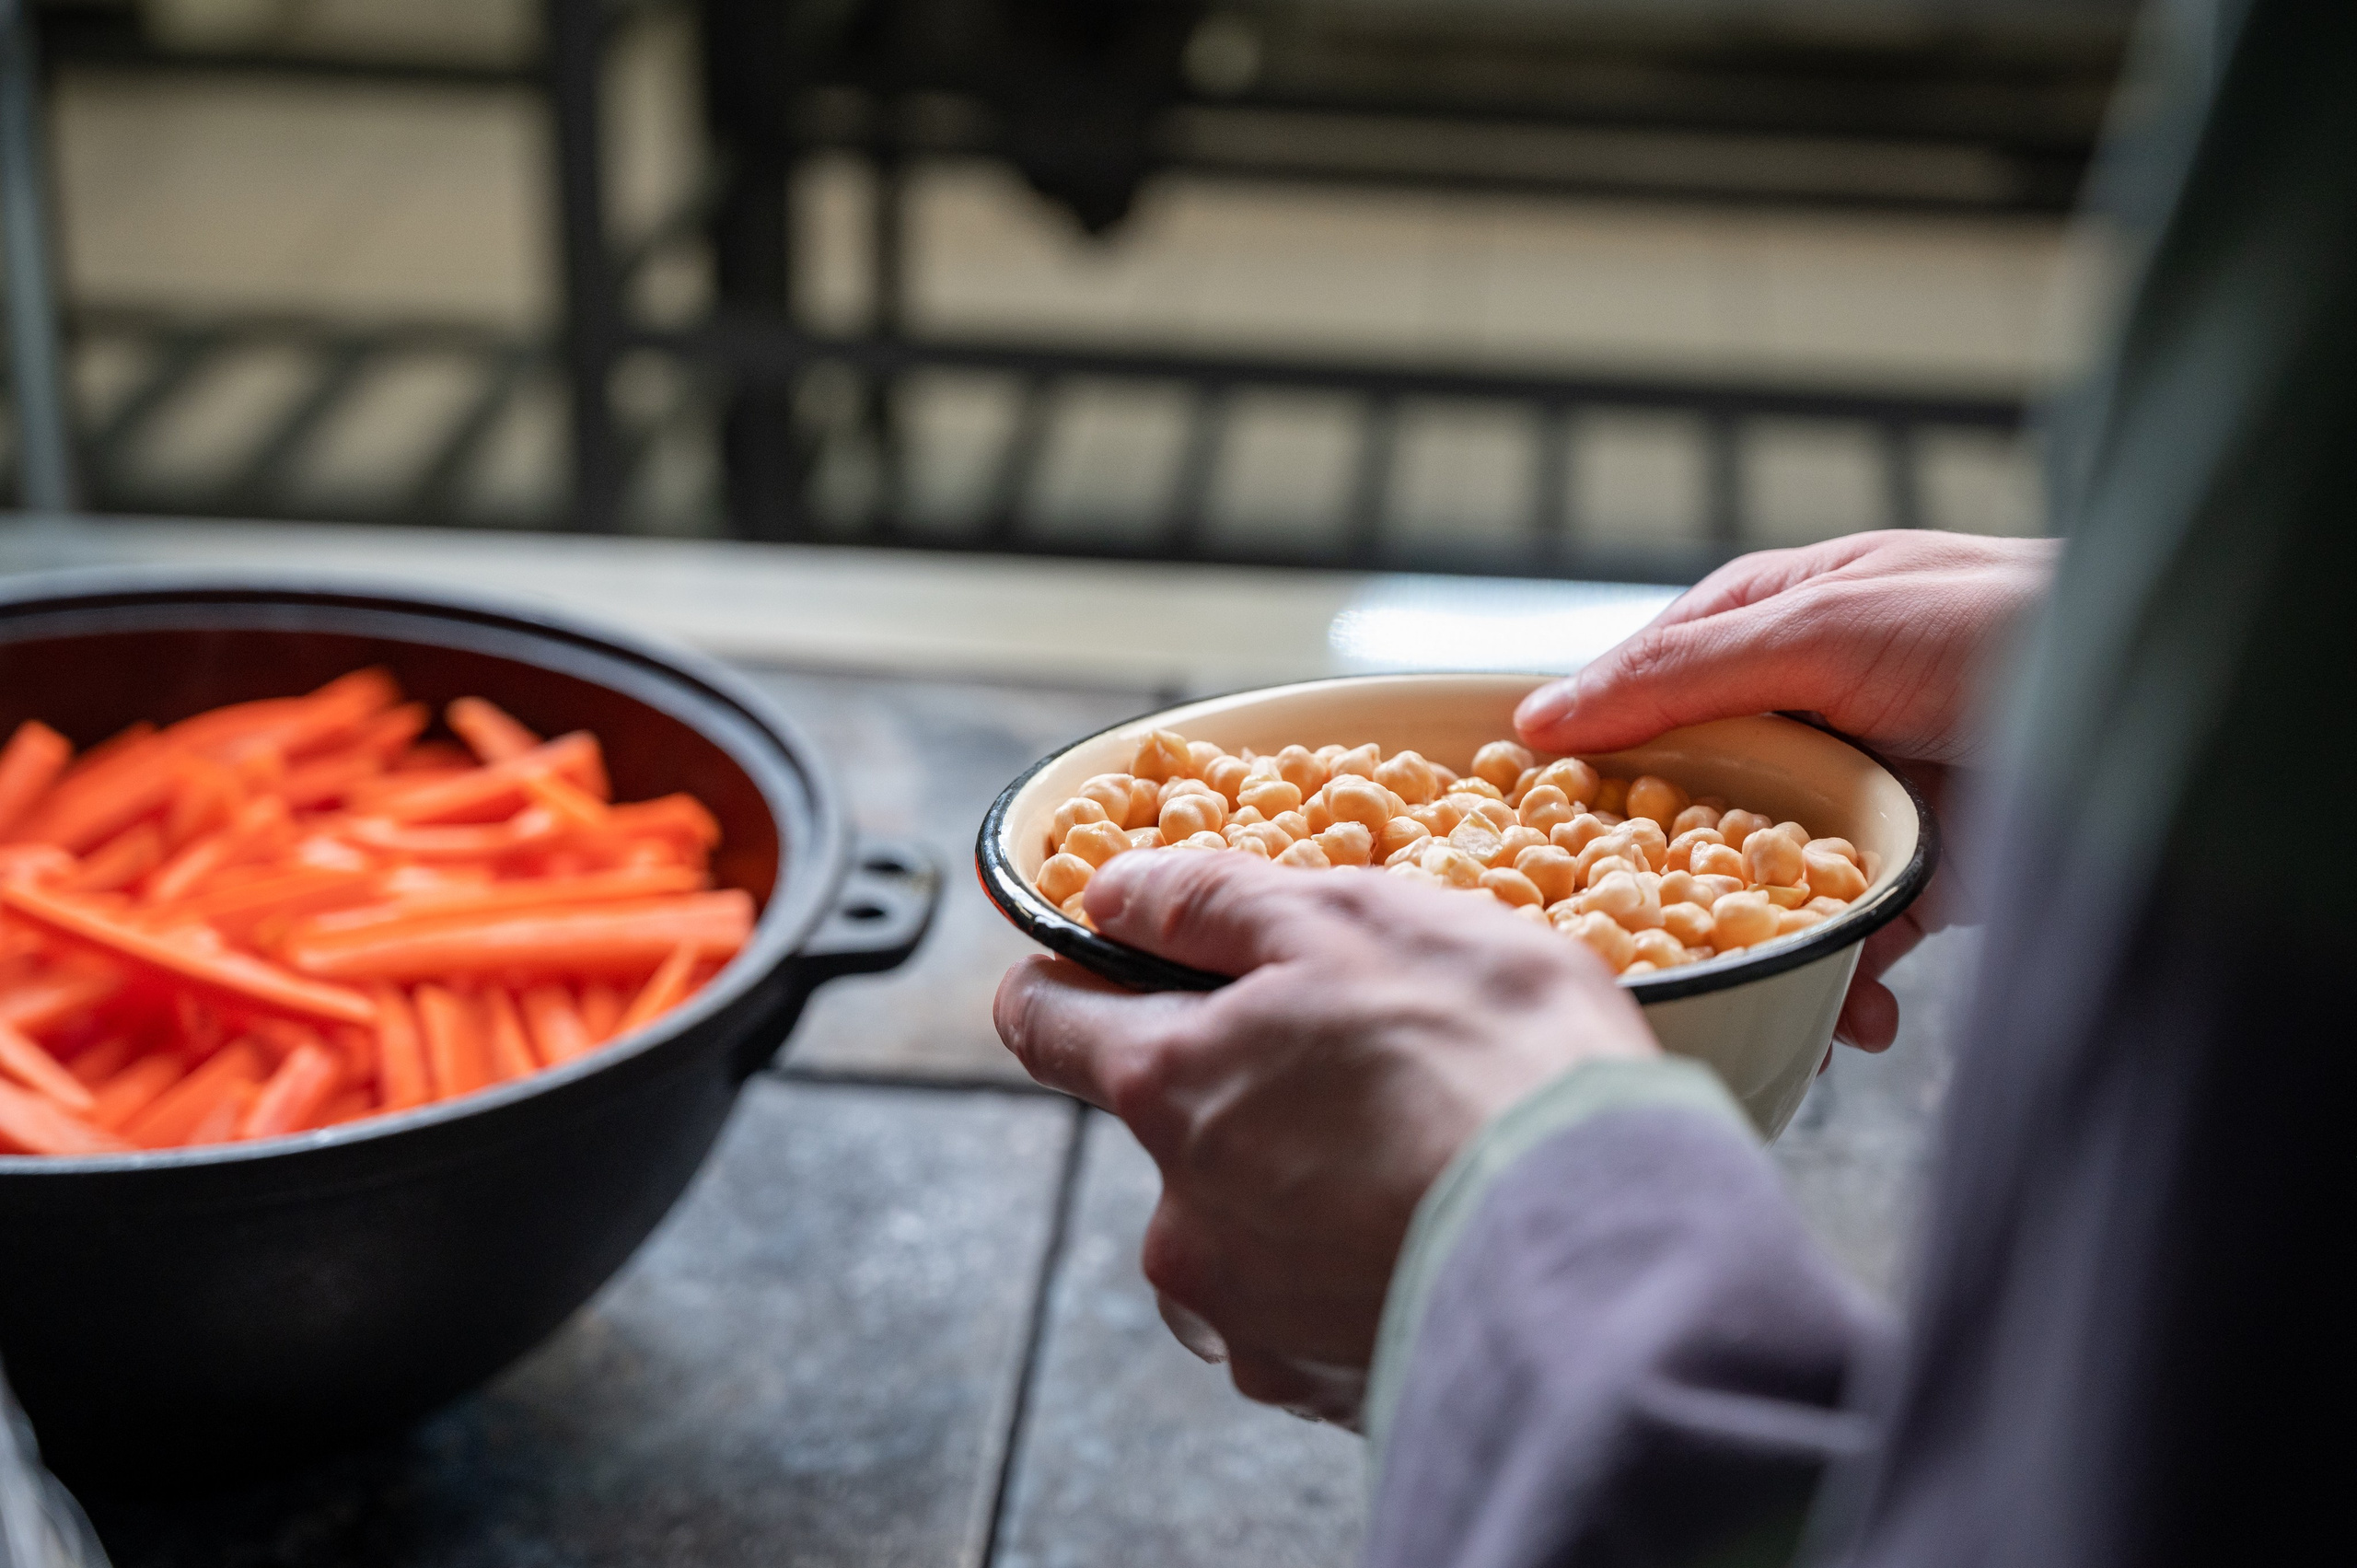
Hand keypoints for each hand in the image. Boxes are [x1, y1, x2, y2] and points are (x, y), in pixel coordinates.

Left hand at [994, 850, 1654, 1416]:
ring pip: (1238, 1230)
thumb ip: (1215, 902)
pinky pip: (1306, 1314)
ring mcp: (1246, 1316)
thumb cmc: (1494, 1061)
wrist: (1612, 1247)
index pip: (1046, 1025)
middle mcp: (1180, 1217)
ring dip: (1297, 1192)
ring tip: (1416, 1159)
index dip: (1066, 980)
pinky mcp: (1319, 1385)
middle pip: (1167, 1131)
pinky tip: (1434, 1233)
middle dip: (1242, 1092)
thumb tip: (1115, 890)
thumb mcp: (1358, 918)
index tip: (1095, 965)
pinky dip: (1352, 1272)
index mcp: (1171, 1088)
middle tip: (1362, 1063)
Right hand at [1515, 530, 2055, 1048]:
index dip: (1582, 757)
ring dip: (1750, 949)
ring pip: (1759, 886)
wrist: (2164, 713)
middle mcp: (1802, 716)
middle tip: (1615, 943)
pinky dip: (1840, 988)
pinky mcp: (1913, 880)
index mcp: (1771, 627)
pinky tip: (1847, 1022)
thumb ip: (1683, 675)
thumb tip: (1538, 719)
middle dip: (1659, 880)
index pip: (1643, 690)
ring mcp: (1854, 801)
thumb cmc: (1999, 627)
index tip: (1520, 831)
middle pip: (1688, 803)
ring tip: (1738, 1002)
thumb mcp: (1823, 627)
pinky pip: (1847, 943)